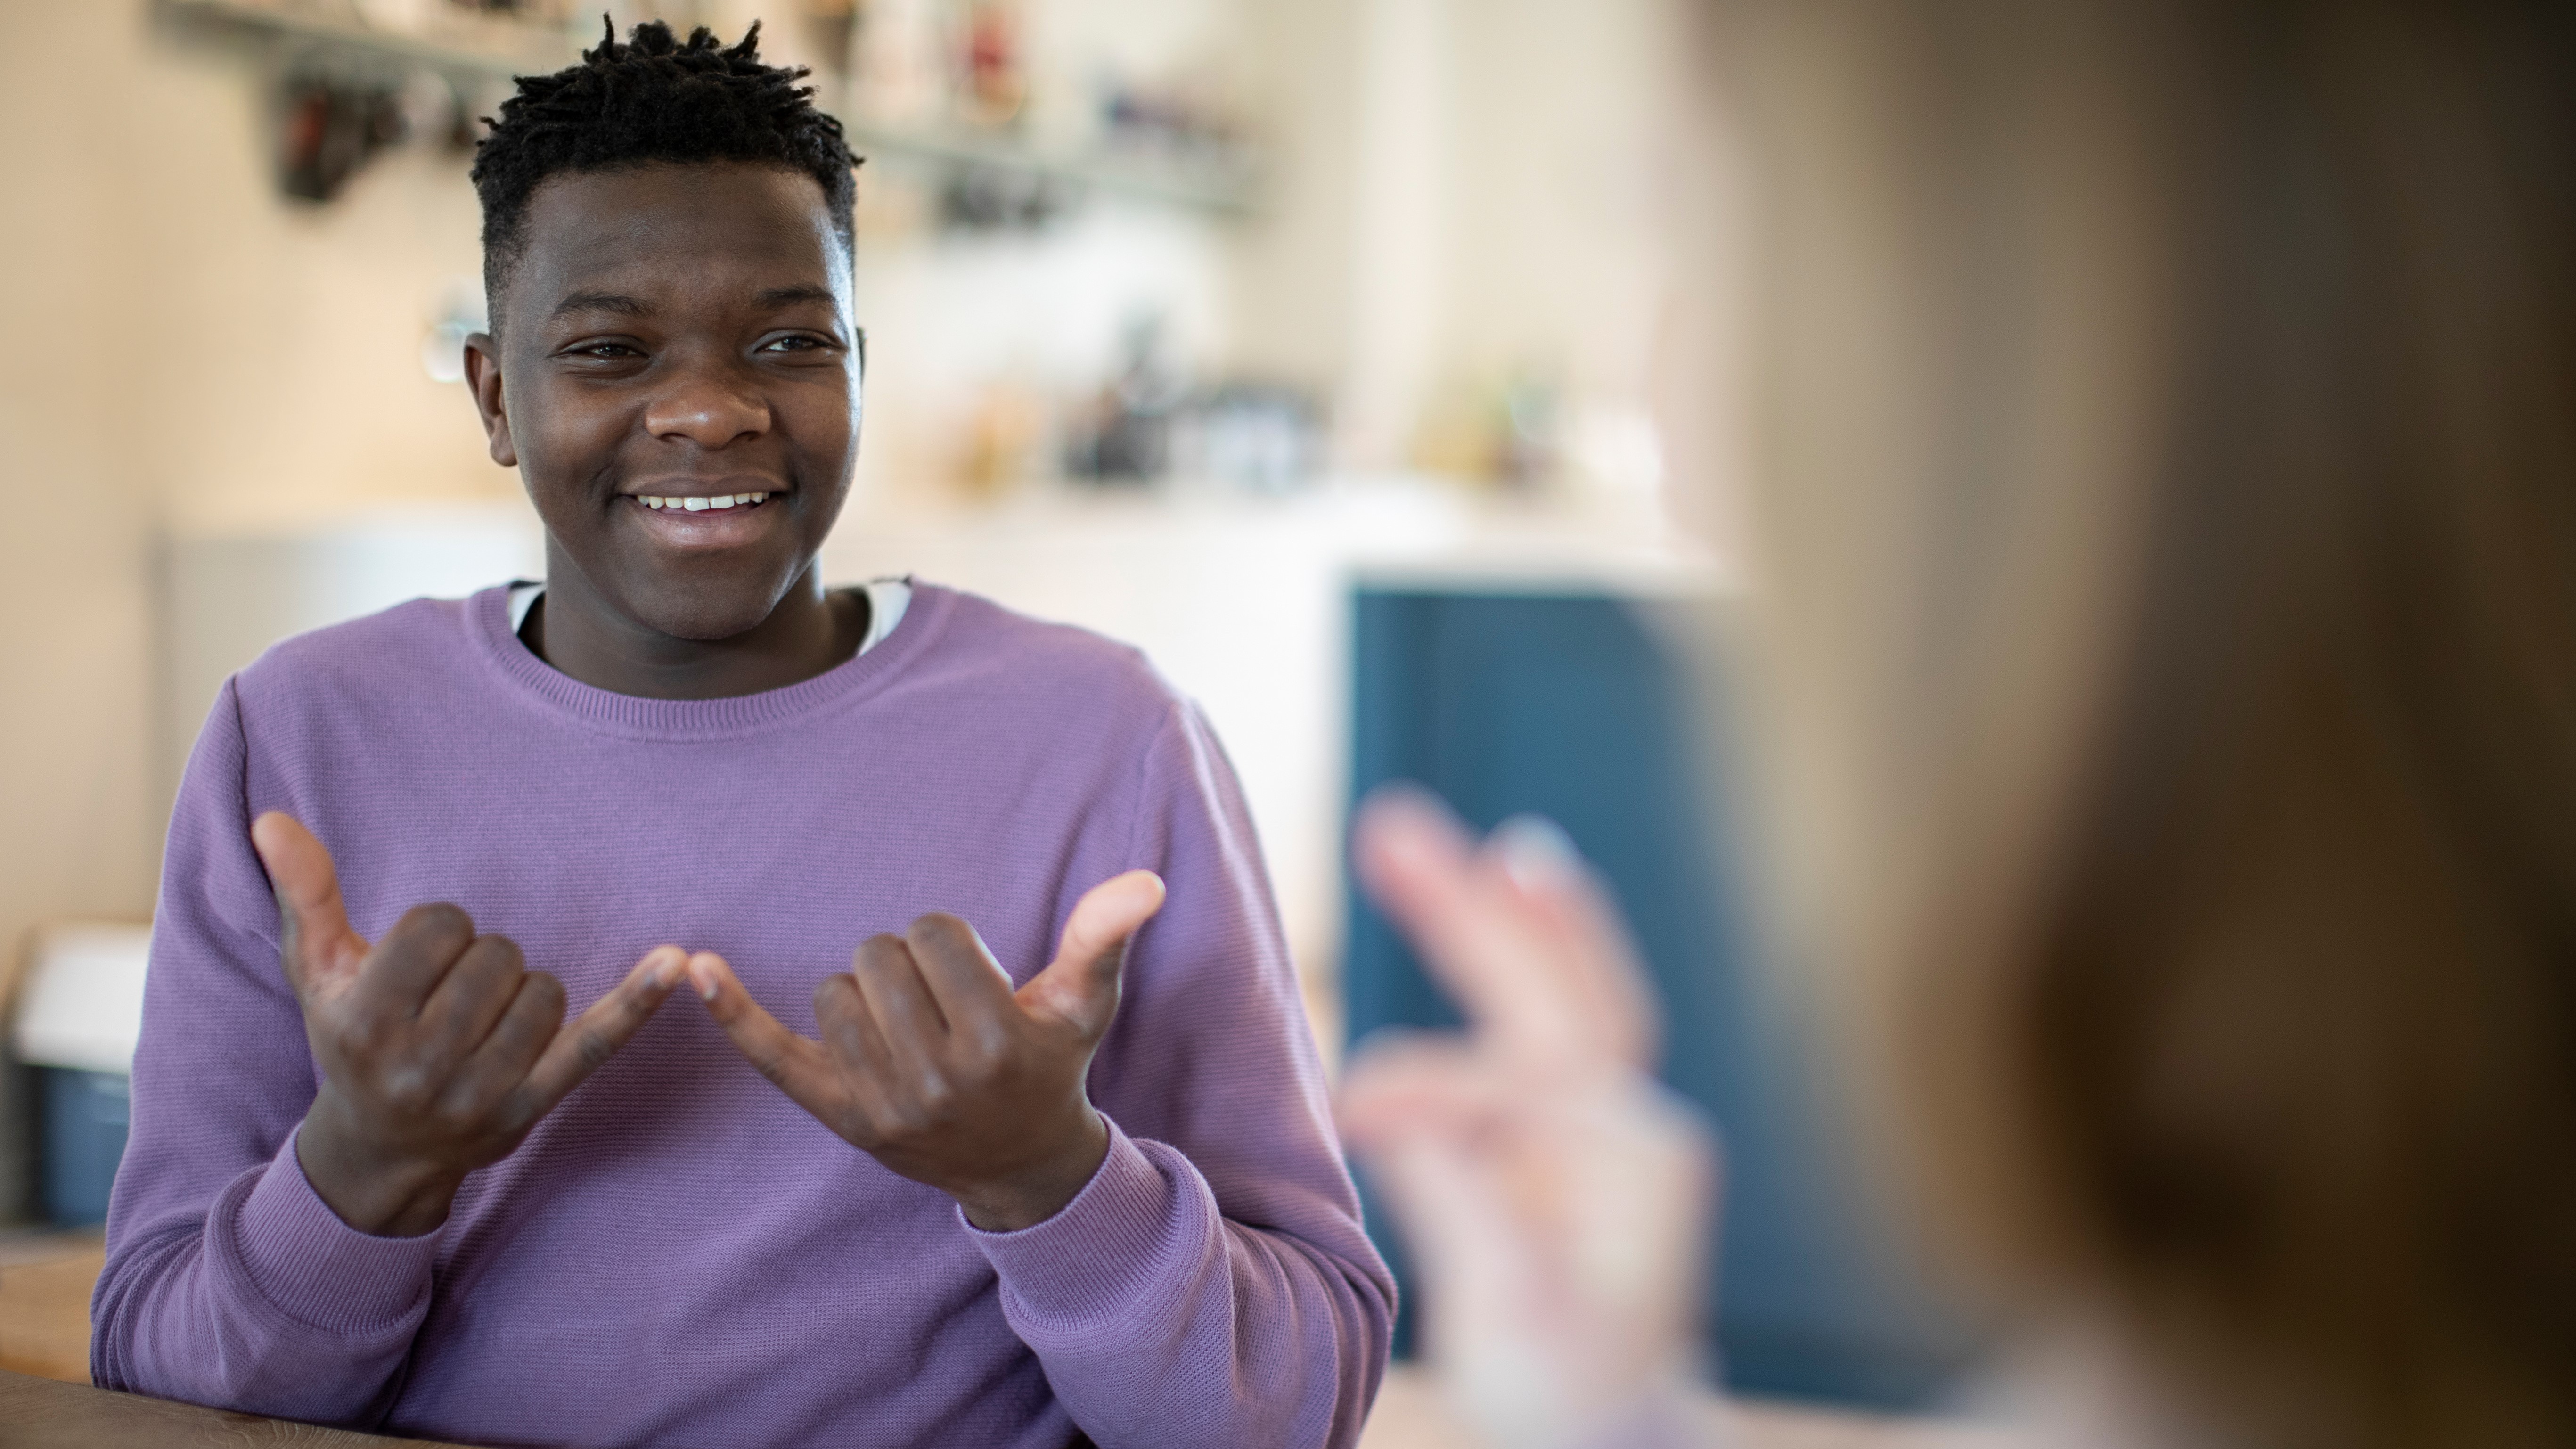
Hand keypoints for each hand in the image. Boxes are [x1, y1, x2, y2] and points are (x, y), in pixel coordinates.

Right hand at [252, 812, 688, 1236]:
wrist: (376, 1151)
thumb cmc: (347, 1042)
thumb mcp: (316, 972)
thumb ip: (304, 892)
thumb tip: (271, 819)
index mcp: (365, 1021)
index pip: (441, 926)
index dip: (439, 931)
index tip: (421, 963)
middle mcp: (420, 1065)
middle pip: (496, 955)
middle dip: (480, 961)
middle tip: (450, 998)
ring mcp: (480, 1093)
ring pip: (542, 989)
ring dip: (522, 991)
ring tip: (481, 1020)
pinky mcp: (533, 1107)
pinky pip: (596, 1043)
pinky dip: (637, 1001)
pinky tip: (676, 963)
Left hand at [688, 872, 1166, 1230]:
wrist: (1019, 1164)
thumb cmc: (1049, 1064)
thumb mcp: (1085, 1005)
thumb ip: (1103, 938)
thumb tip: (1146, 880)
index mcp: (996, 1040)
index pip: (934, 932)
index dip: (949, 941)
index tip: (969, 978)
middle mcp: (936, 1078)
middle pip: (880, 954)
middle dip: (907, 964)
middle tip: (938, 1006)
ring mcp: (881, 1103)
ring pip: (836, 990)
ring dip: (865, 993)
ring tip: (905, 1027)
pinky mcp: (838, 1116)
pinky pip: (773, 1054)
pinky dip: (733, 1012)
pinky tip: (694, 969)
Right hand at [1338, 786, 1714, 1448]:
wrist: (1613, 1423)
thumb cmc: (1563, 1387)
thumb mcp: (1509, 1311)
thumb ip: (1461, 1201)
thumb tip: (1386, 1103)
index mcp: (1630, 1157)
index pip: (1507, 1080)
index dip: (1425, 1087)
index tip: (1354, 1112)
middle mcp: (1633, 1117)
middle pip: (1551, 985)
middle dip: (1470, 906)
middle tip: (1391, 824)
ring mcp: (1616, 1114)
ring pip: (1561, 984)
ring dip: (1505, 906)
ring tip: (1461, 834)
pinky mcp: (1586, 1121)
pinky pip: (1561, 1009)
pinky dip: (1533, 941)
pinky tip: (1509, 884)